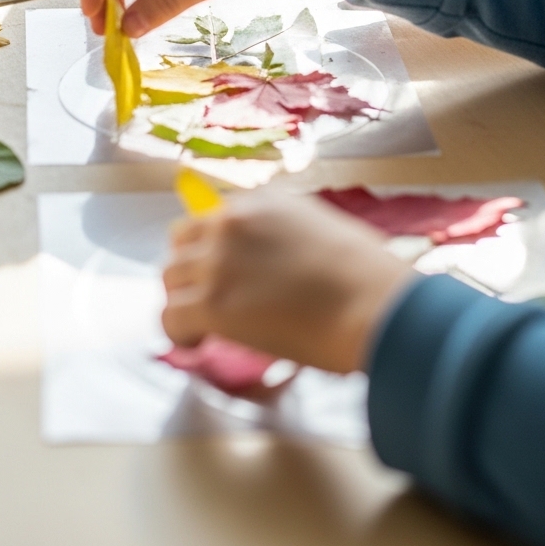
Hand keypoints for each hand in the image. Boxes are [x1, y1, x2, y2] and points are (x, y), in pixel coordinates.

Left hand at [163, 196, 410, 374]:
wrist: (374, 305)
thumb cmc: (368, 276)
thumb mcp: (323, 230)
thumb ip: (287, 237)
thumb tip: (276, 266)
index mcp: (263, 200)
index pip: (214, 219)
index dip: (216, 250)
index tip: (228, 274)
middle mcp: (233, 220)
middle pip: (182, 241)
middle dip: (191, 269)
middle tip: (208, 298)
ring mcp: (219, 260)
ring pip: (170, 278)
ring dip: (183, 300)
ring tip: (204, 326)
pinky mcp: (212, 302)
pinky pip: (171, 318)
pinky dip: (180, 334)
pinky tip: (199, 345)